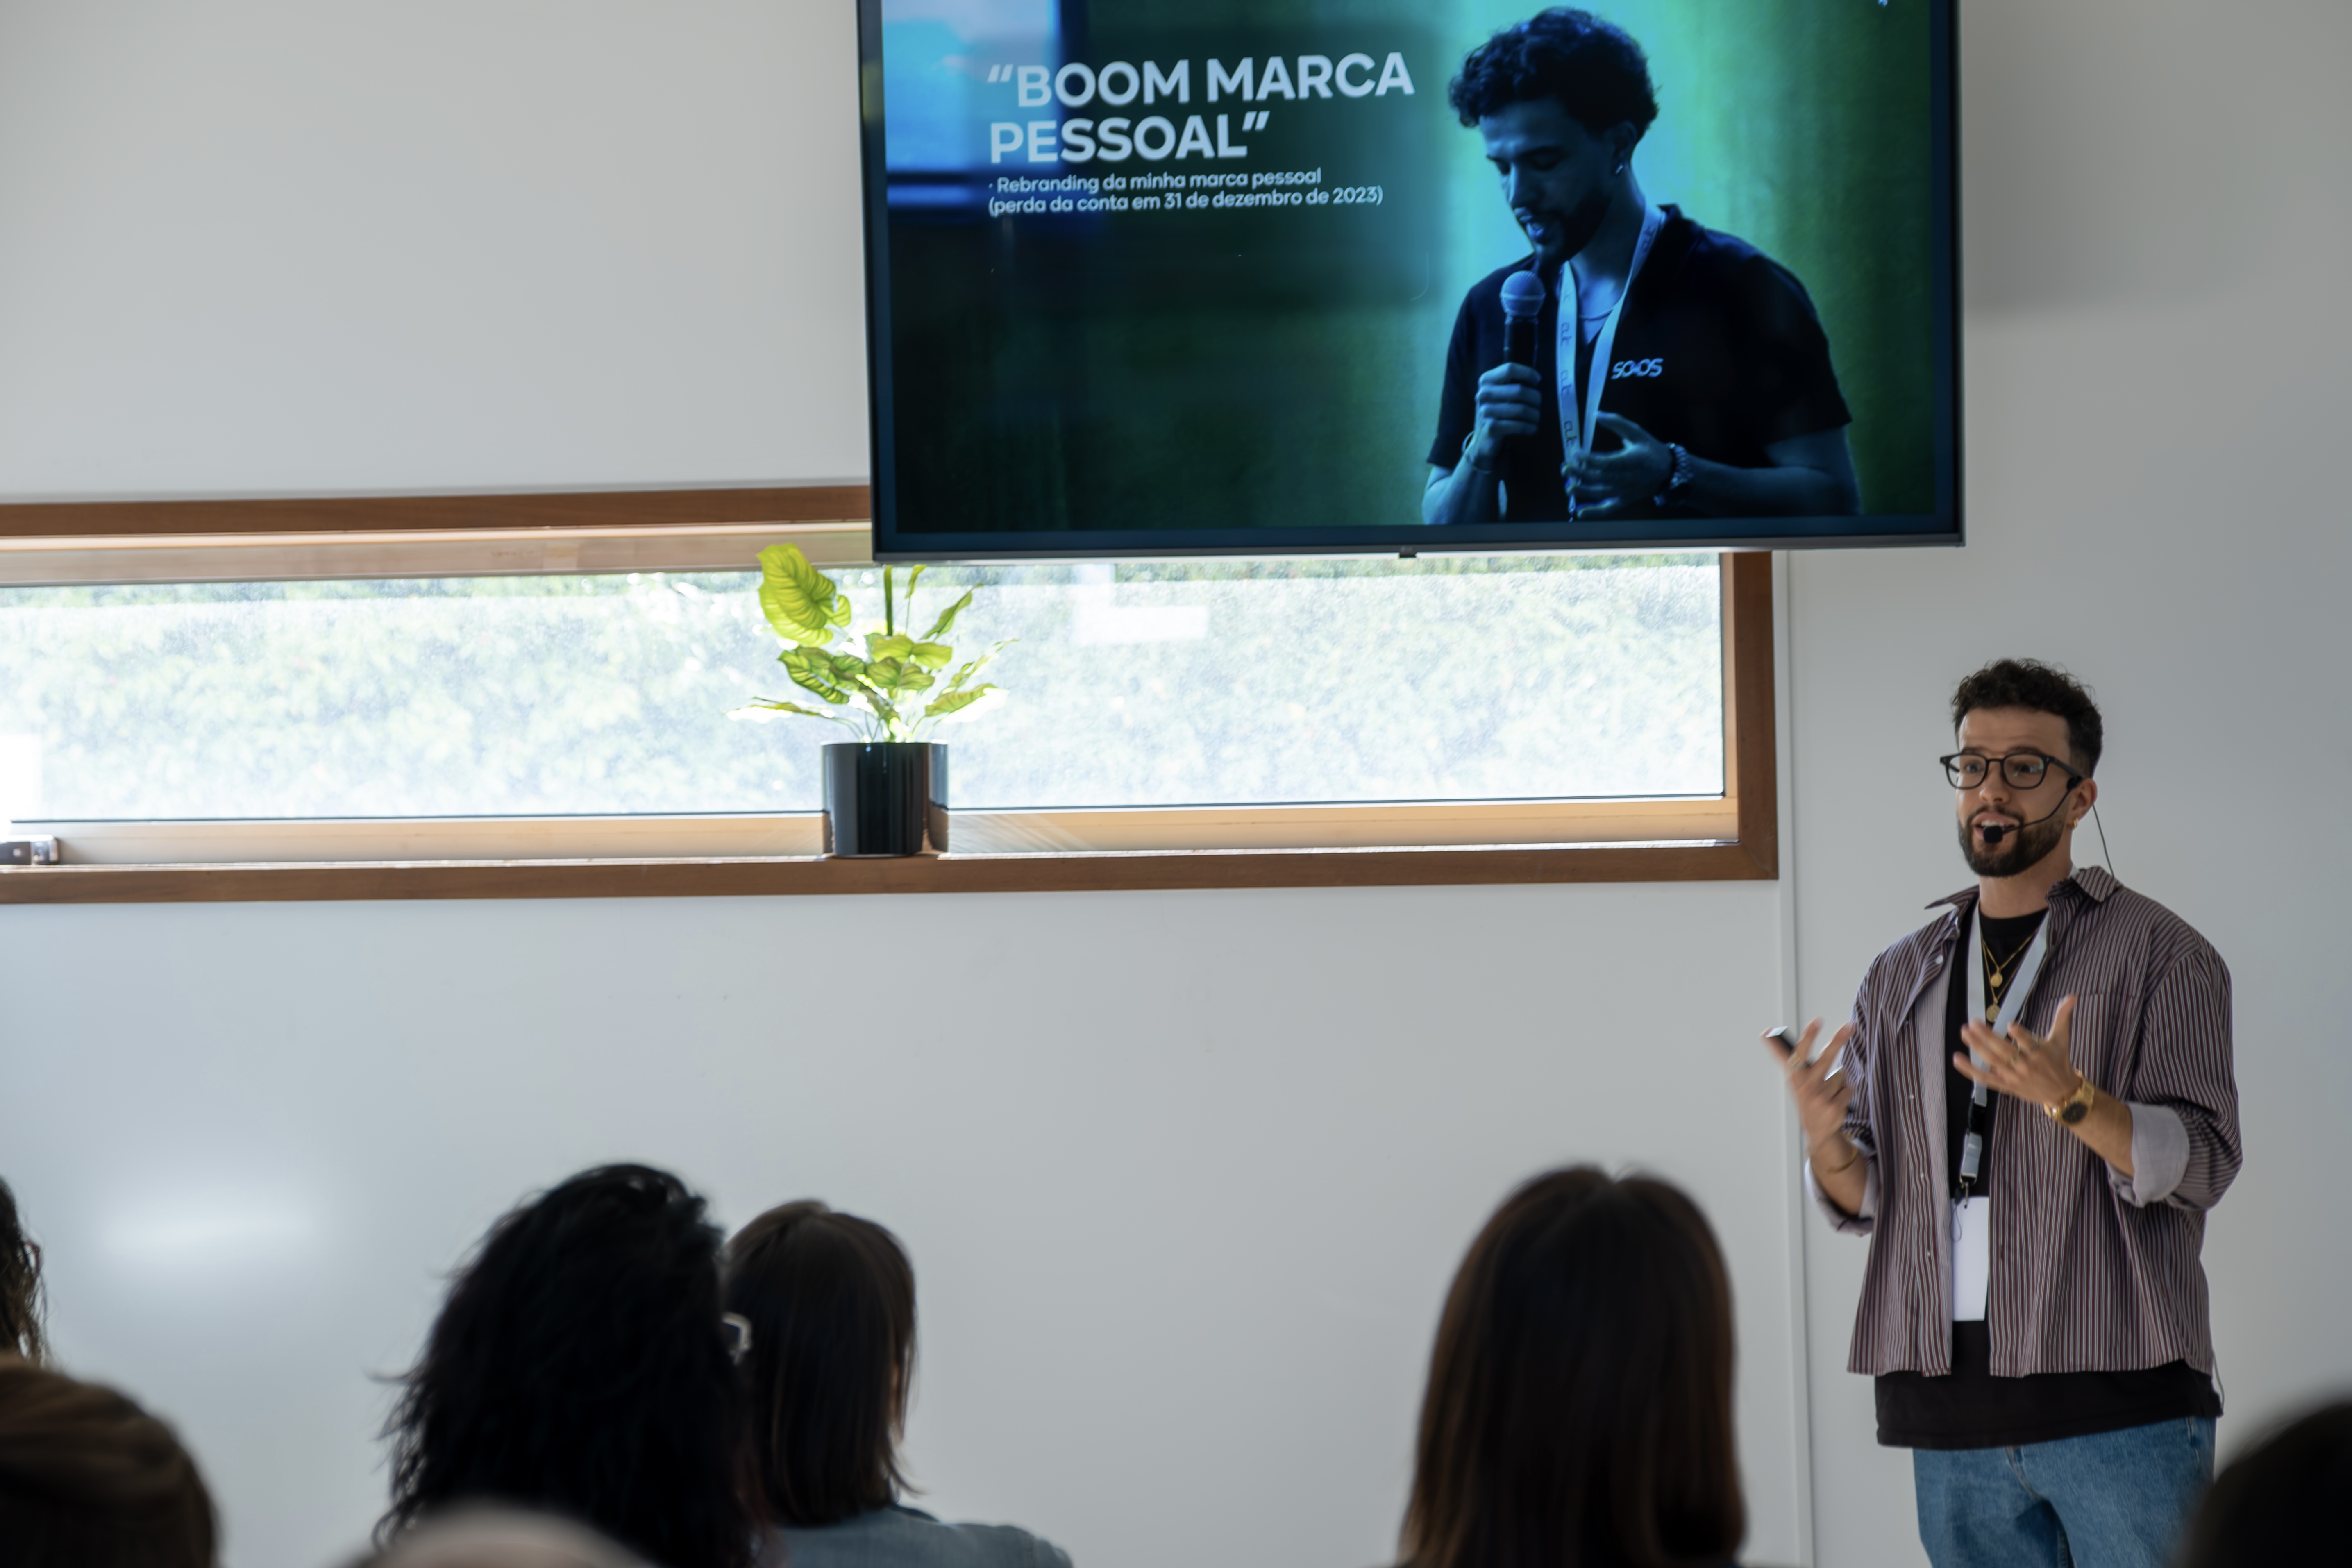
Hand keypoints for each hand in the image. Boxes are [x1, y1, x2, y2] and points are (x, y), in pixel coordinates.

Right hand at [1467, 363, 1542, 468]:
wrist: (1482, 439)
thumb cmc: (1496, 412)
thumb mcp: (1498, 393)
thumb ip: (1511, 382)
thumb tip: (1536, 378)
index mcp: (1486, 381)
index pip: (1509, 369)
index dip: (1527, 373)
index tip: (1537, 380)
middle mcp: (1483, 394)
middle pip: (1519, 390)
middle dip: (1535, 398)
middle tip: (1539, 405)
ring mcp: (1486, 412)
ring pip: (1521, 409)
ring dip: (1534, 415)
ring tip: (1536, 418)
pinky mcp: (1492, 428)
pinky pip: (1519, 425)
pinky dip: (1529, 427)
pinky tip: (1532, 428)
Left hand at [1566, 412, 1673, 513]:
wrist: (1668, 471)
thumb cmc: (1649, 449)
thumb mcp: (1636, 432)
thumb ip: (1616, 423)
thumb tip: (1596, 414)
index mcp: (1630, 460)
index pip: (1605, 462)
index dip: (1587, 459)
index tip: (1575, 452)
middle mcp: (1627, 478)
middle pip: (1599, 478)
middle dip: (1580, 473)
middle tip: (1565, 468)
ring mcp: (1625, 491)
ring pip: (1600, 493)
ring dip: (1582, 491)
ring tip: (1568, 486)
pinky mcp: (1624, 500)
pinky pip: (1608, 508)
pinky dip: (1594, 512)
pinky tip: (1580, 513)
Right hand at [1767, 1018, 1854, 1156]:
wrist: (1818, 1130)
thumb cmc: (1807, 1096)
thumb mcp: (1794, 1078)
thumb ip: (1785, 1054)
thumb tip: (1765, 1033)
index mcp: (1795, 1076)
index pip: (1797, 1053)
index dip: (1806, 1037)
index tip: (1816, 1021)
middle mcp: (1806, 1086)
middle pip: (1825, 1059)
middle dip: (1837, 1041)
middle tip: (1849, 1025)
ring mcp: (1820, 1098)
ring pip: (1841, 1075)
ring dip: (1838, 1081)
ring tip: (1829, 1092)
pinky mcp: (1834, 1107)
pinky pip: (1849, 1088)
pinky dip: (1845, 1093)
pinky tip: (1836, 1101)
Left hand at [1956, 994, 2080, 1107]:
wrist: (2062, 1092)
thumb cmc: (2059, 1061)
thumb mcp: (2062, 1039)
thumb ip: (2063, 1017)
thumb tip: (2072, 996)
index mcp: (2040, 1053)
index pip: (2029, 1043)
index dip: (2020, 1035)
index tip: (2010, 1025)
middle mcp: (2026, 1066)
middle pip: (2004, 1052)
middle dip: (1987, 1037)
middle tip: (1973, 1022)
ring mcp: (2015, 1077)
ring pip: (1993, 1062)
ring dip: (1976, 1048)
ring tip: (1965, 1032)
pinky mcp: (2006, 1086)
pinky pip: (1986, 1079)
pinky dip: (1970, 1070)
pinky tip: (1957, 1058)